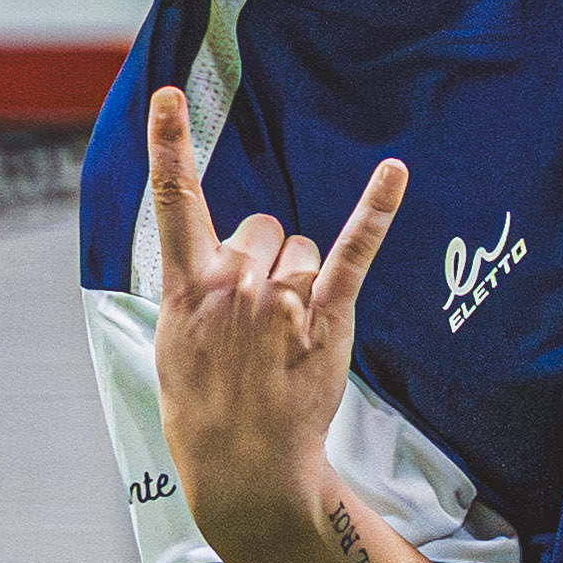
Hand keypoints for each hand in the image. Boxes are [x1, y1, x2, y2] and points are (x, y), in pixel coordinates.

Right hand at [149, 86, 406, 543]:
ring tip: (284, 336)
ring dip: (299, 279)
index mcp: (186, 288)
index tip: (168, 96)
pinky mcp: (326, 318)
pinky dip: (375, 211)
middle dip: (262, 261)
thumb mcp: (171, 344)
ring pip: (298, 248)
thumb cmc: (205, 407)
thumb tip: (216, 256)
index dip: (168, 145)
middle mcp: (232, 285)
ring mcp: (280, 301)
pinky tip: (394, 173)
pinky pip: (352, 252)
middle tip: (255, 322)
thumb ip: (191, 291)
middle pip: (259, 228)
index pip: (173, 202)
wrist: (243, 466)